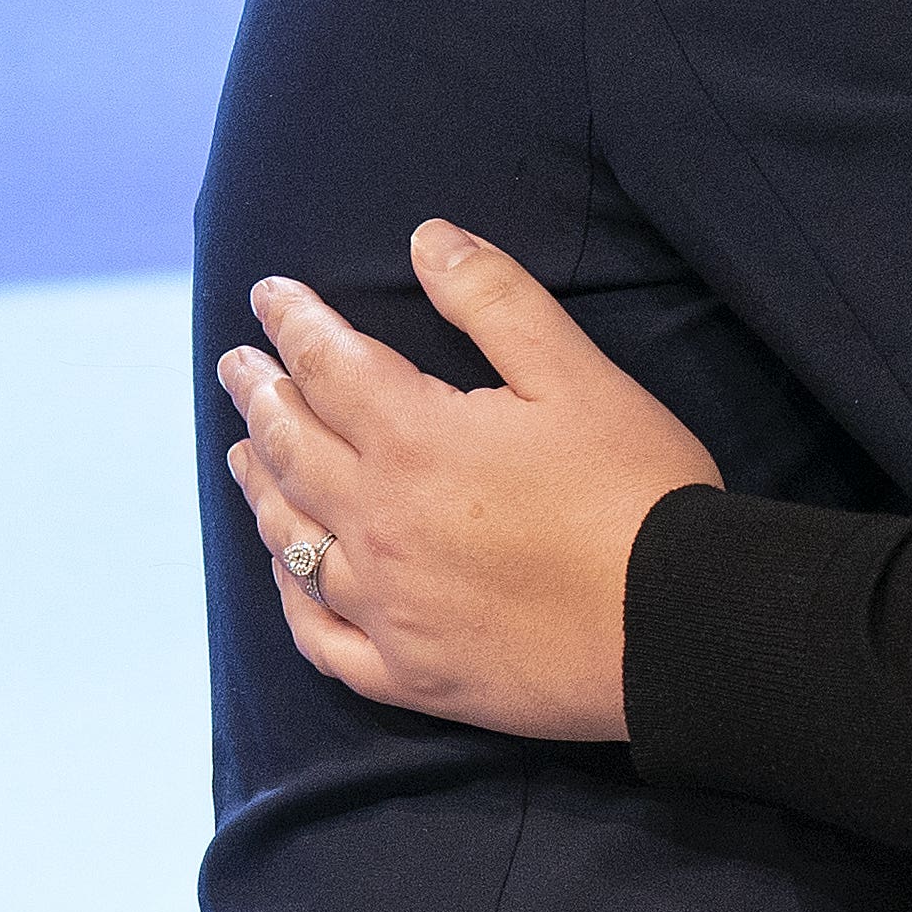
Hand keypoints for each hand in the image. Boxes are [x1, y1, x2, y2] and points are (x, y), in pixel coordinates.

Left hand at [217, 221, 720, 742]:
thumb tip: (426, 238)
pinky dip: (292, 600)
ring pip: (292, 539)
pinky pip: (320, 638)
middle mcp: (379, 523)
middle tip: (234, 364)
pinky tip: (287, 579)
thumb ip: (495, 300)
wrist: (677, 624)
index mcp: (417, 441)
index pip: (329, 365)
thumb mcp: (577, 373)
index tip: (267, 295)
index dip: (293, 322)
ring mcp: (386, 606)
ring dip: (261, 486)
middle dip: (259, 395)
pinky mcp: (410, 673)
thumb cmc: (638, 490)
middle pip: (292, 447)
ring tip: (241, 454)